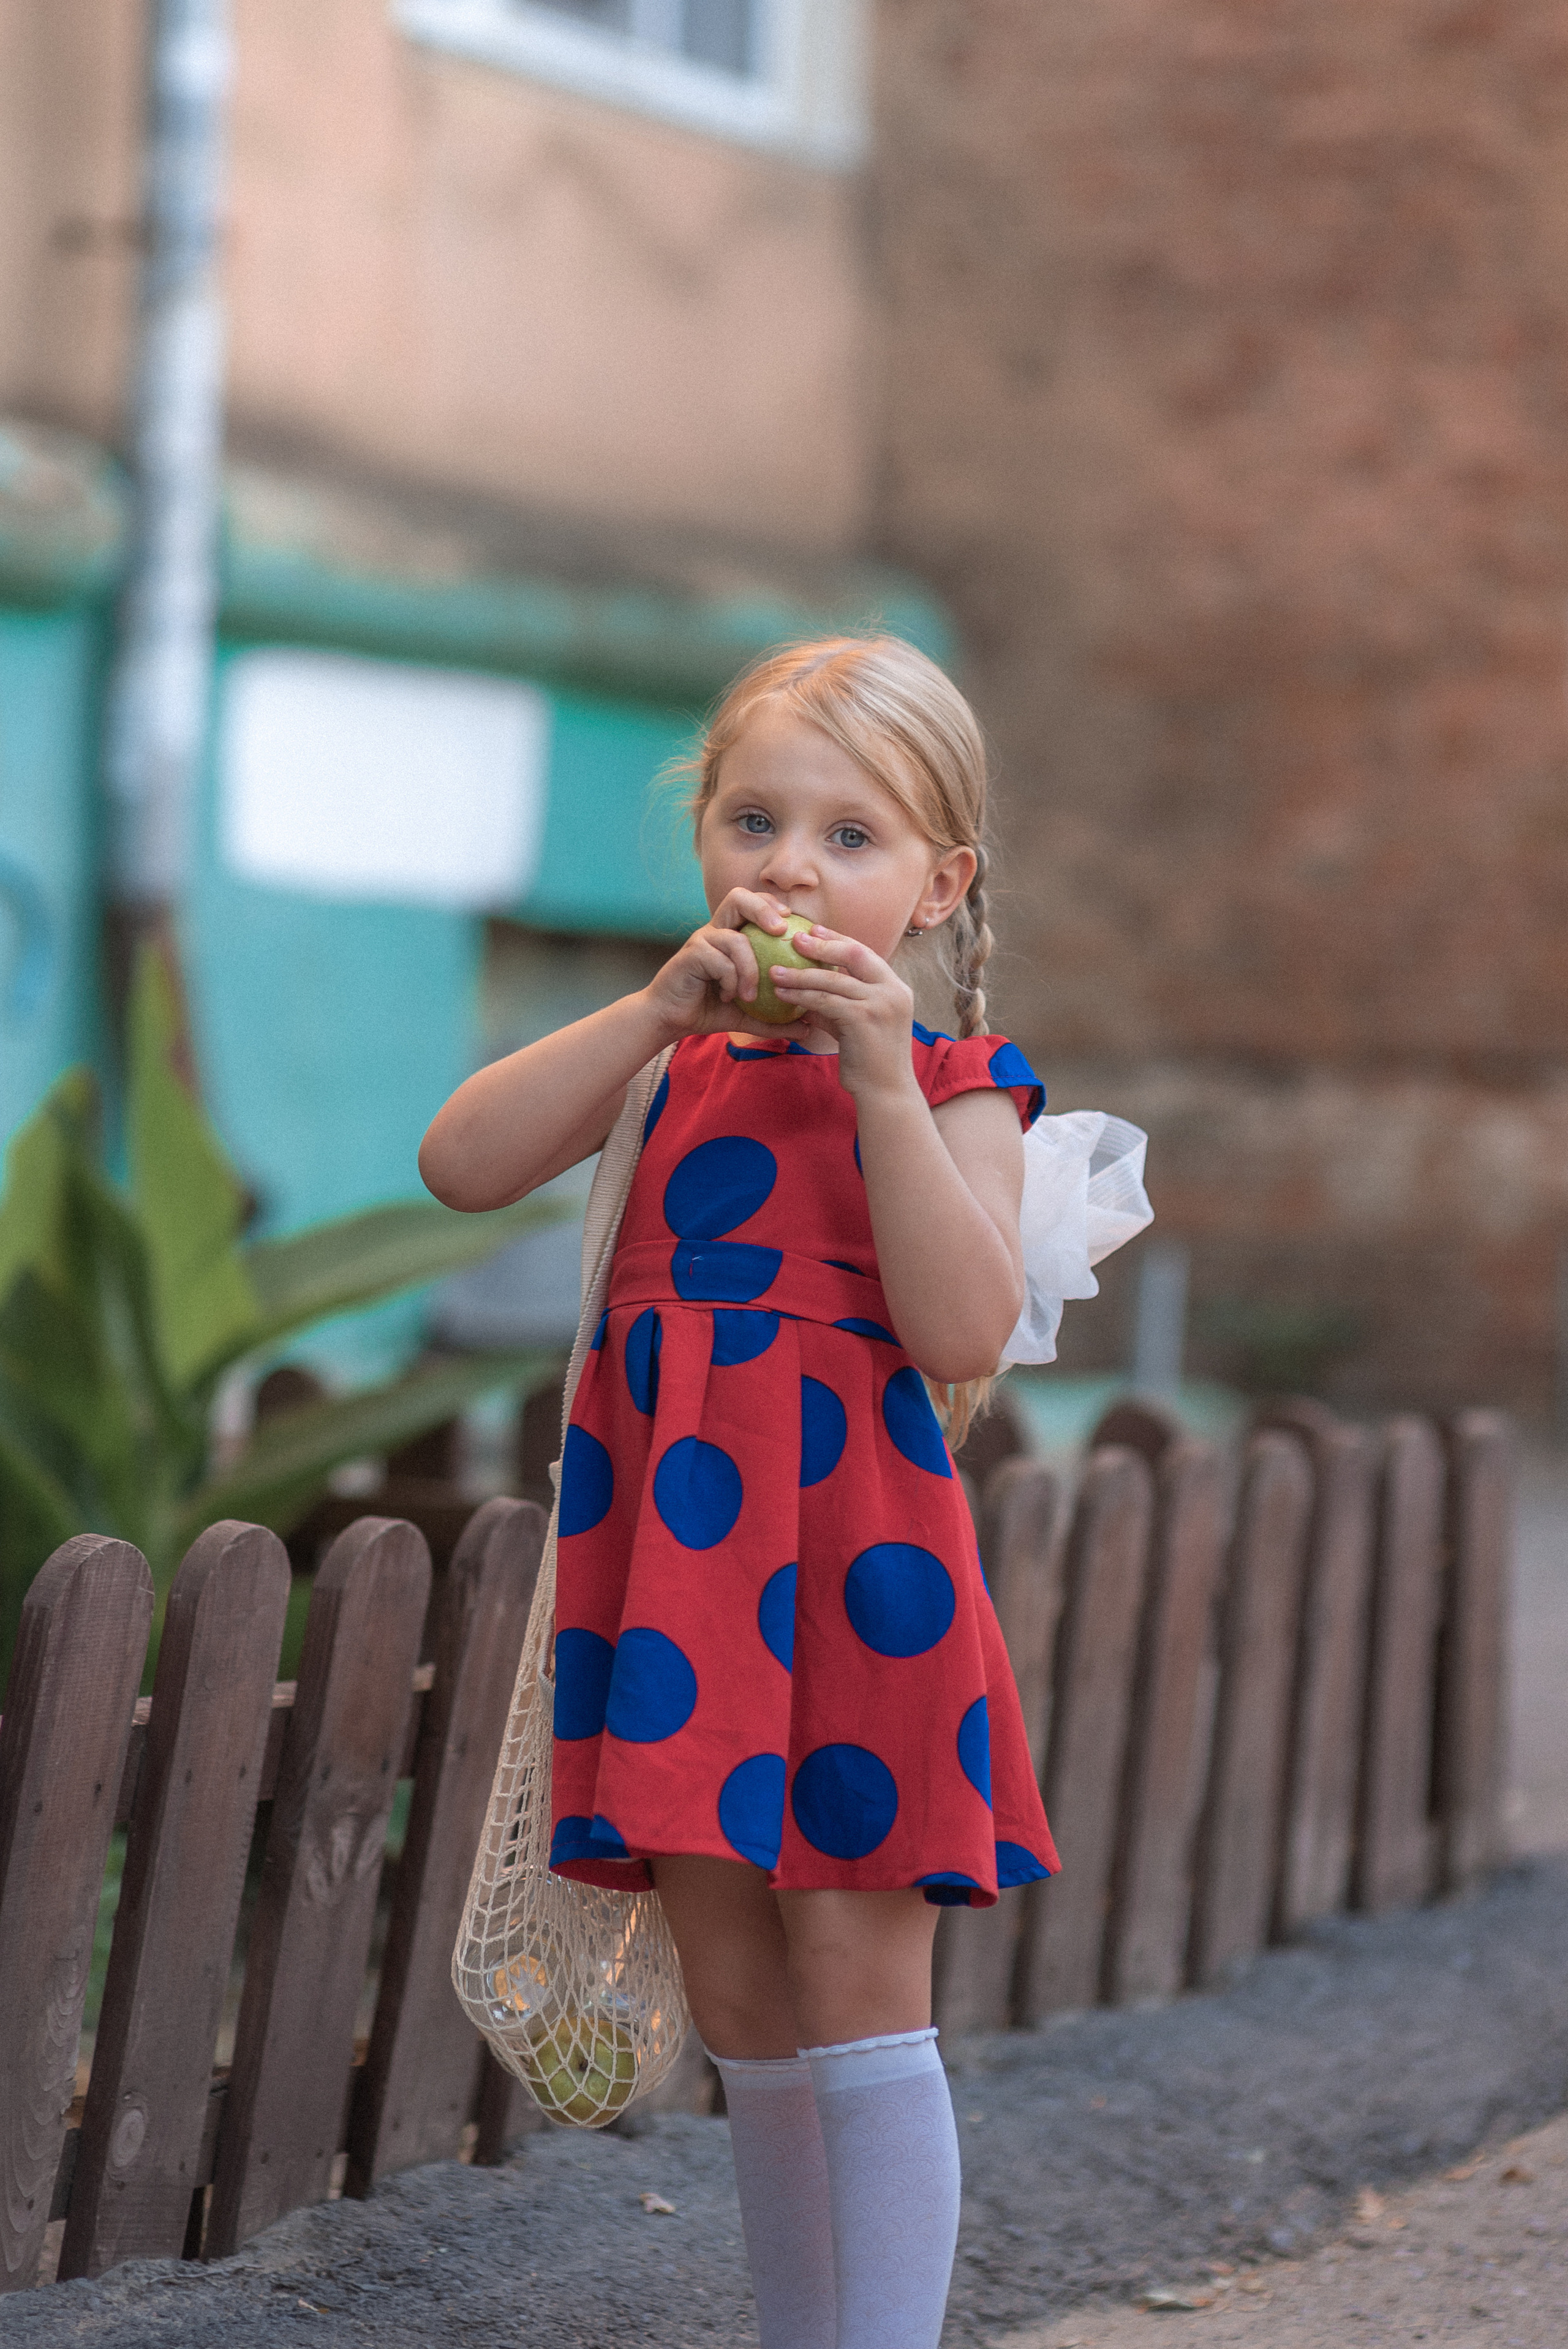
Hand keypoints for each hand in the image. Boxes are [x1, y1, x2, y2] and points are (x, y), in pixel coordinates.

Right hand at [642, 890, 811, 1039]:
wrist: (669, 1019)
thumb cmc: (707, 1010)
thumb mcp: (748, 1015)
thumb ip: (776, 1018)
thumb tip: (809, 1028)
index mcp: (729, 935)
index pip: (752, 904)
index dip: (772, 904)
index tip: (792, 924)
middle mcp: (715, 931)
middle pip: (739, 897)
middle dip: (764, 908)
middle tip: (781, 930)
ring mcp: (701, 940)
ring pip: (735, 938)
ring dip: (749, 968)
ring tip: (750, 996)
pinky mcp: (690, 955)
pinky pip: (720, 961)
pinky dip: (730, 980)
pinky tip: (728, 997)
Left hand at [767, 926, 921, 1101]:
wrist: (885, 1094)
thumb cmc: (870, 1063)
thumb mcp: (856, 1027)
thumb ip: (839, 1006)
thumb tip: (810, 993)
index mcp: (896, 988)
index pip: (865, 954)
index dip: (838, 939)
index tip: (813, 930)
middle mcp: (893, 991)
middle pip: (854, 954)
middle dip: (822, 943)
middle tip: (794, 938)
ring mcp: (881, 1003)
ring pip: (833, 979)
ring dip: (801, 974)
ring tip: (775, 971)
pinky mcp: (864, 1019)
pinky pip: (825, 1000)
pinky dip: (802, 995)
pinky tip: (782, 995)